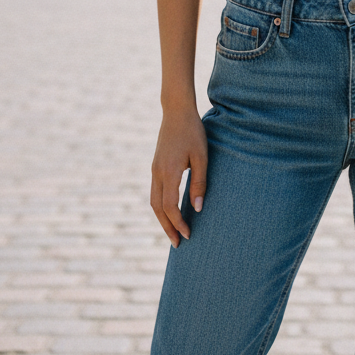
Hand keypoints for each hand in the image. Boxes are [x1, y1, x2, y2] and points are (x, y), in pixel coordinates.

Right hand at [150, 104, 208, 246]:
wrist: (176, 111)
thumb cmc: (193, 131)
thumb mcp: (201, 156)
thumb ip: (199, 182)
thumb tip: (197, 208)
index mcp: (168, 172)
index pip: (170, 207)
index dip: (178, 223)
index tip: (189, 235)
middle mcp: (157, 173)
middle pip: (158, 209)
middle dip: (167, 228)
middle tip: (178, 244)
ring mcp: (154, 169)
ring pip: (154, 202)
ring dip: (162, 219)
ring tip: (173, 232)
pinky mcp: (156, 166)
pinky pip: (155, 192)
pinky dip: (161, 207)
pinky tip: (170, 211)